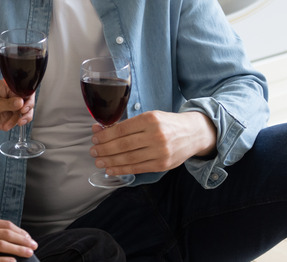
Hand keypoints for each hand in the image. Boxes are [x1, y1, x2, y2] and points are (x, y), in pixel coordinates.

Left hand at [0, 79, 34, 132]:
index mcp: (7, 86)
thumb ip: (9, 104)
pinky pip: (17, 119)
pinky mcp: (8, 114)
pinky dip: (13, 123)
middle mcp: (10, 94)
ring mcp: (10, 105)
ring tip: (8, 125)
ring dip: (17, 120)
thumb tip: (22, 102)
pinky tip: (4, 126)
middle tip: (20, 118)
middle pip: (27, 101)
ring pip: (23, 112)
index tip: (24, 108)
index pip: (24, 90)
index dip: (27, 99)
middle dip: (25, 112)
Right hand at [0, 216, 37, 261]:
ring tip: (28, 253)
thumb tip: (6, 235)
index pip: (5, 224)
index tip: (29, 238)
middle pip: (6, 233)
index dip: (20, 231)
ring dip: (18, 249)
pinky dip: (4, 260)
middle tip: (33, 246)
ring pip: (2, 245)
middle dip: (23, 240)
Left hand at [88, 110, 216, 175]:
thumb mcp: (149, 117)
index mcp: (151, 119)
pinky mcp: (163, 164)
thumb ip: (125, 124)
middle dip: (104, 149)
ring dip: (110, 161)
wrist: (194, 133)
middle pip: (123, 145)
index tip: (94, 138)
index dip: (105, 135)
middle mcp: (156, 135)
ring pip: (129, 158)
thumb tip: (99, 129)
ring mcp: (160, 151)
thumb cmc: (167, 123)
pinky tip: (111, 169)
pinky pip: (138, 168)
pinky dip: (122, 169)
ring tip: (98, 161)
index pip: (122, 129)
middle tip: (93, 151)